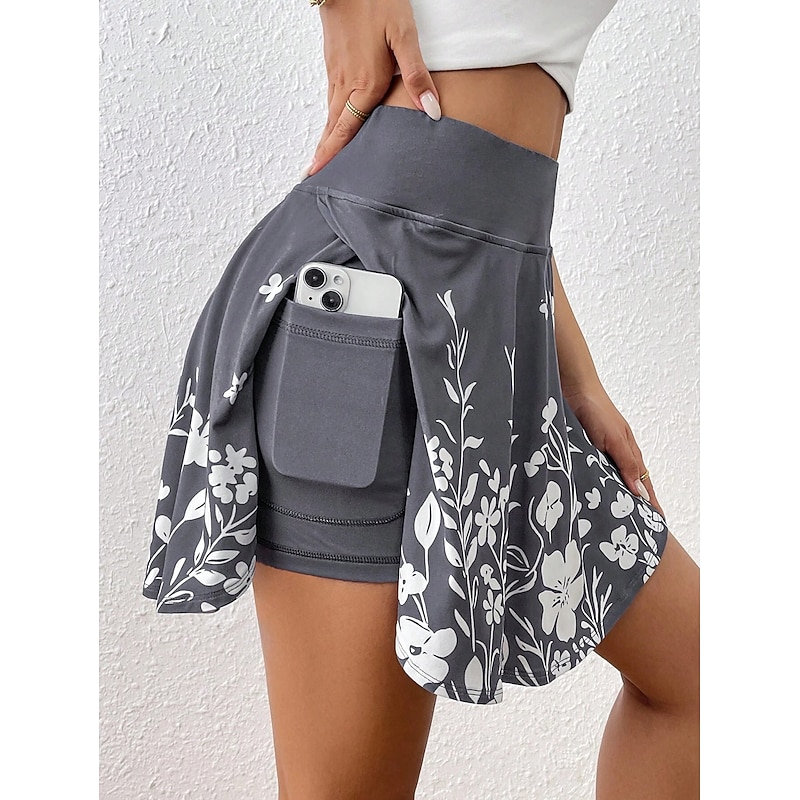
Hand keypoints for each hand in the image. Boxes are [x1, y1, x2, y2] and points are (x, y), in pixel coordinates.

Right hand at [302, 0, 441, 178]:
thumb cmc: (376, 0)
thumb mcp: (404, 35)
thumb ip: (417, 75)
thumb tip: (431, 111)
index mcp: (363, 85)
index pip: (344, 131)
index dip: (331, 156)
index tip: (317, 177)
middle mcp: (344, 84)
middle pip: (332, 129)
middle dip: (323, 155)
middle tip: (313, 178)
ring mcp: (335, 73)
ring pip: (330, 115)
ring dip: (326, 139)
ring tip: (323, 159)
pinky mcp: (333, 63)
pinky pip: (331, 100)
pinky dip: (330, 119)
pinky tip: (335, 124)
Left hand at [563, 383, 664, 518]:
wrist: (573, 390)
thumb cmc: (597, 411)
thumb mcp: (615, 440)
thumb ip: (627, 465)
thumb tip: (640, 493)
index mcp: (628, 454)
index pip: (642, 485)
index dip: (649, 503)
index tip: (657, 524)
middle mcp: (614, 456)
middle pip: (625, 486)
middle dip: (630, 506)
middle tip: (633, 529)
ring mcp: (596, 455)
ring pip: (605, 482)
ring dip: (608, 498)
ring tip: (610, 521)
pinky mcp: (579, 452)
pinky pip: (587, 474)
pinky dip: (589, 486)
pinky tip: (585, 497)